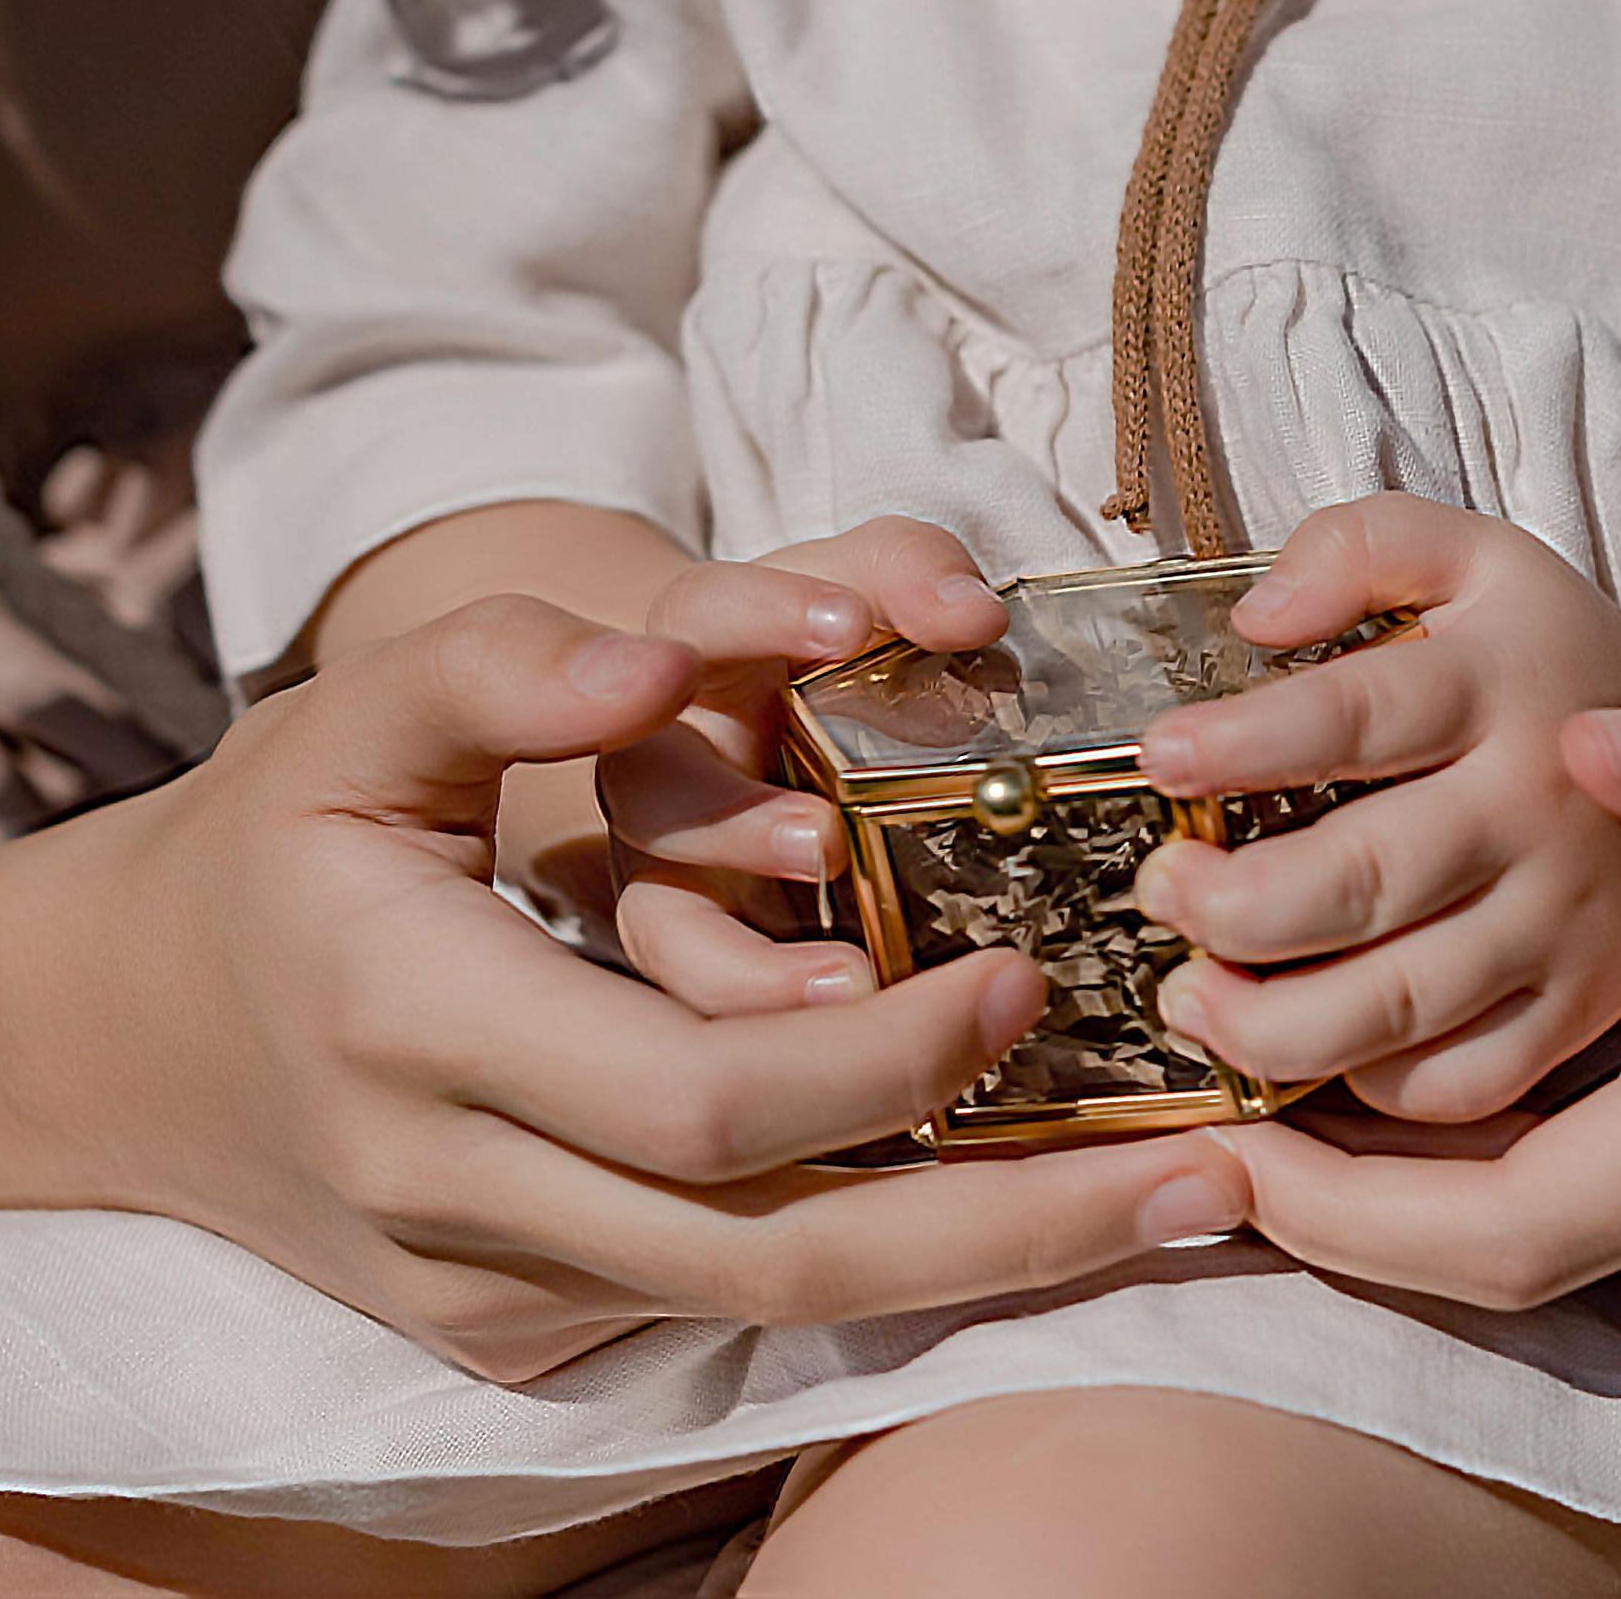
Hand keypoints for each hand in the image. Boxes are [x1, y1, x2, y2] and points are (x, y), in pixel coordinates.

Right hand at [0, 594, 1243, 1383]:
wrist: (115, 1049)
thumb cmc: (262, 850)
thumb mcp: (346, 718)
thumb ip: (499, 666)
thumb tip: (666, 659)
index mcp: (420, 1034)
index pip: (697, 1103)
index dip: (883, 1061)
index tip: (1032, 986)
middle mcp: (460, 1203)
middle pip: (777, 1257)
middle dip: (1009, 1229)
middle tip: (1209, 1169)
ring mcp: (493, 1299)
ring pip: (774, 1313)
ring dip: (986, 1273)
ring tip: (1182, 1208)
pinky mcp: (523, 1336)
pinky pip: (730, 1307)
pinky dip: (885, 1260)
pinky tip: (1023, 1201)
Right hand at [602, 519, 1007, 1011]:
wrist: (788, 732)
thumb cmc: (833, 648)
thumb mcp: (873, 582)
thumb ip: (914, 572)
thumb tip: (970, 613)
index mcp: (700, 645)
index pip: (706, 610)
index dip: (766, 613)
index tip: (847, 625)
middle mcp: (663, 761)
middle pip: (650, 789)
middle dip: (730, 821)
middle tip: (823, 841)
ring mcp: (669, 869)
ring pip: (661, 927)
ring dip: (743, 966)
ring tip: (847, 982)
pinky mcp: (700, 957)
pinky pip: (710, 1018)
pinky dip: (774, 1037)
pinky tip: (854, 1048)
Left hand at [1133, 496, 1620, 1118]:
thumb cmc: (1532, 651)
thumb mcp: (1461, 555)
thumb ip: (1356, 547)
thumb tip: (1259, 614)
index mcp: (1500, 682)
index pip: (1357, 715)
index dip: (1245, 742)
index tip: (1159, 760)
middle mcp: (1541, 807)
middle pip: (1366, 878)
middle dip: (1234, 904)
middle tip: (1160, 891)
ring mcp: (1569, 919)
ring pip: (1403, 1001)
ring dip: (1272, 1019)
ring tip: (1190, 995)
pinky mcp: (1585, 1004)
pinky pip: (1467, 1081)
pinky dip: (1373, 1085)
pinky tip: (1304, 1053)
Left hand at [1208, 686, 1620, 1307]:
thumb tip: (1598, 746)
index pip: (1527, 1225)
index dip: (1355, 1216)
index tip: (1223, 1144)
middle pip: (1498, 1251)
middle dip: (1328, 1195)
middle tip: (1189, 1070)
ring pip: (1541, 1233)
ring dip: (1393, 1170)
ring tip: (1255, 1035)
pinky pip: (1599, 1205)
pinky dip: (1480, 1157)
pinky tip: (1405, 1054)